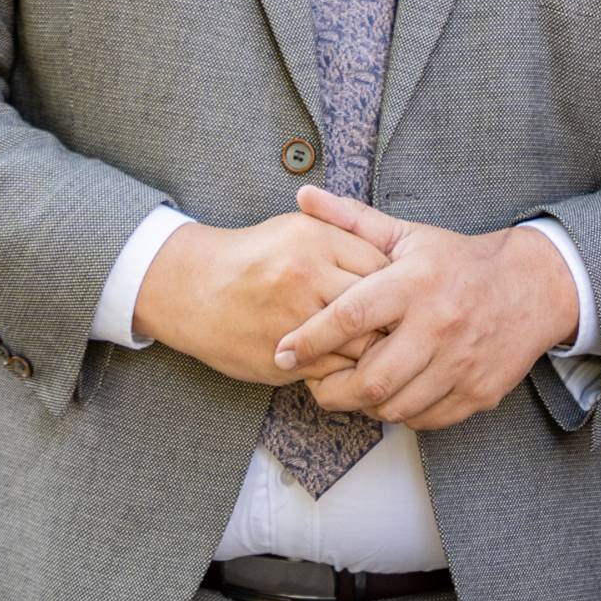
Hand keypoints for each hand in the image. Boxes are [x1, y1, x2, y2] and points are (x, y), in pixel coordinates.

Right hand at [132, 212, 388, 386]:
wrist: (194, 289)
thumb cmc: (256, 256)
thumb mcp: (299, 228)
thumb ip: (347, 234)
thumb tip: (398, 263)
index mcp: (314, 239)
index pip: (382, 266)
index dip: (399, 284)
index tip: (404, 294)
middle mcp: (305, 277)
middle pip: (376, 307)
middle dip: (395, 322)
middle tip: (407, 328)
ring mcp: (292, 320)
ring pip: (360, 346)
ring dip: (376, 353)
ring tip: (388, 352)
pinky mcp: (282, 357)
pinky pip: (334, 372)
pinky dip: (349, 372)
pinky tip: (354, 366)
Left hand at [274, 187, 579, 432]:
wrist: (533, 287)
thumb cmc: (457, 261)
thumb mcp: (406, 235)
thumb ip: (350, 219)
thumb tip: (302, 196)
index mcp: (415, 283)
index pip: (350, 317)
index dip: (310, 339)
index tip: (283, 351)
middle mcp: (439, 325)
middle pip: (371, 379)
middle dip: (331, 389)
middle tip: (314, 383)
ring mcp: (461, 364)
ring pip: (395, 406)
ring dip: (363, 404)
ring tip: (350, 388)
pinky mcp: (478, 392)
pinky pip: (425, 419)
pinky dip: (400, 412)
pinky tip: (391, 394)